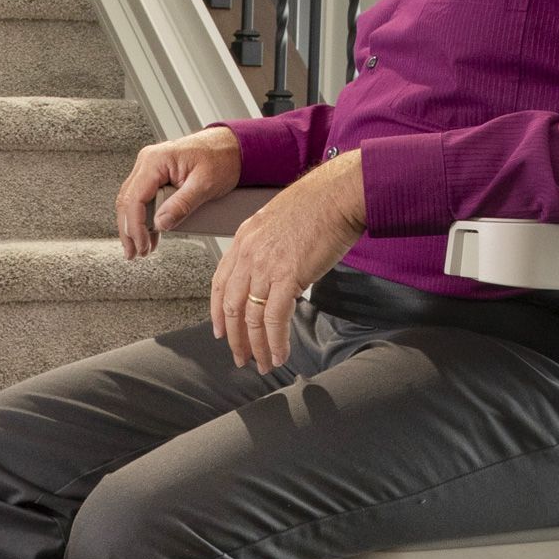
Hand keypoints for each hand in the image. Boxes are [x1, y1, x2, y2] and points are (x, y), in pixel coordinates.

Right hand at [115, 127, 242, 259]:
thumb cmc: (221, 158)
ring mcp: (150, 168)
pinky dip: (144, 218)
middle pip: (127, 201)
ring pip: (131, 201)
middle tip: (135, 253)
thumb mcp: (204, 185)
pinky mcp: (157, 175)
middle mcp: (148, 162)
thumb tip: (161, 224)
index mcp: (155, 161)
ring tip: (141, 248)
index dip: (135, 226)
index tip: (142, 245)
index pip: (134, 199)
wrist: (233, 147)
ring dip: (134, 226)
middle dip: (129, 230)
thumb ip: (181, 205)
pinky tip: (150, 234)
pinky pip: (143, 198)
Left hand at [210, 152, 365, 370]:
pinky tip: (280, 355)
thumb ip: (270, 246)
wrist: (340, 194)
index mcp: (244, 238)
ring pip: (251, 317)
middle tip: (241, 358)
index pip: (221, 282)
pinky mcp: (288, 277)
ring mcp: (265, 266)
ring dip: (256, 346)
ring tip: (262, 364)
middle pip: (231, 306)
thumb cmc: (320, 203)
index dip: (218, 312)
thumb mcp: (280, 220)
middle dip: (235, 338)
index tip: (221, 330)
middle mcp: (248, 254)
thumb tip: (276, 268)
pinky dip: (276, 342)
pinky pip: (274, 319)